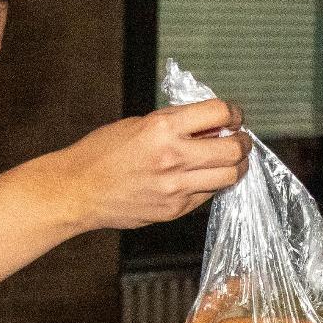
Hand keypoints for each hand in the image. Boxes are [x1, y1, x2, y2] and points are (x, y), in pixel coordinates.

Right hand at [50, 99, 251, 230]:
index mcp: (163, 128)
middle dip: (243, 142)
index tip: (234, 116)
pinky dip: (212, 183)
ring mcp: (176, 187)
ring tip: (229, 161)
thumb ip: (176, 124)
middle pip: (234, 150)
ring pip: (230, 177)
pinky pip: (208, 195)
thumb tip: (210, 125)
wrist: (78, 191)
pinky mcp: (174, 209)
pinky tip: (203, 177)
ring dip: (236, 166)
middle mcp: (174, 158)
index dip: (233, 112)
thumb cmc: (101, 153)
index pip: (219, 113)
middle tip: (240, 140)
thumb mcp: (139, 124)